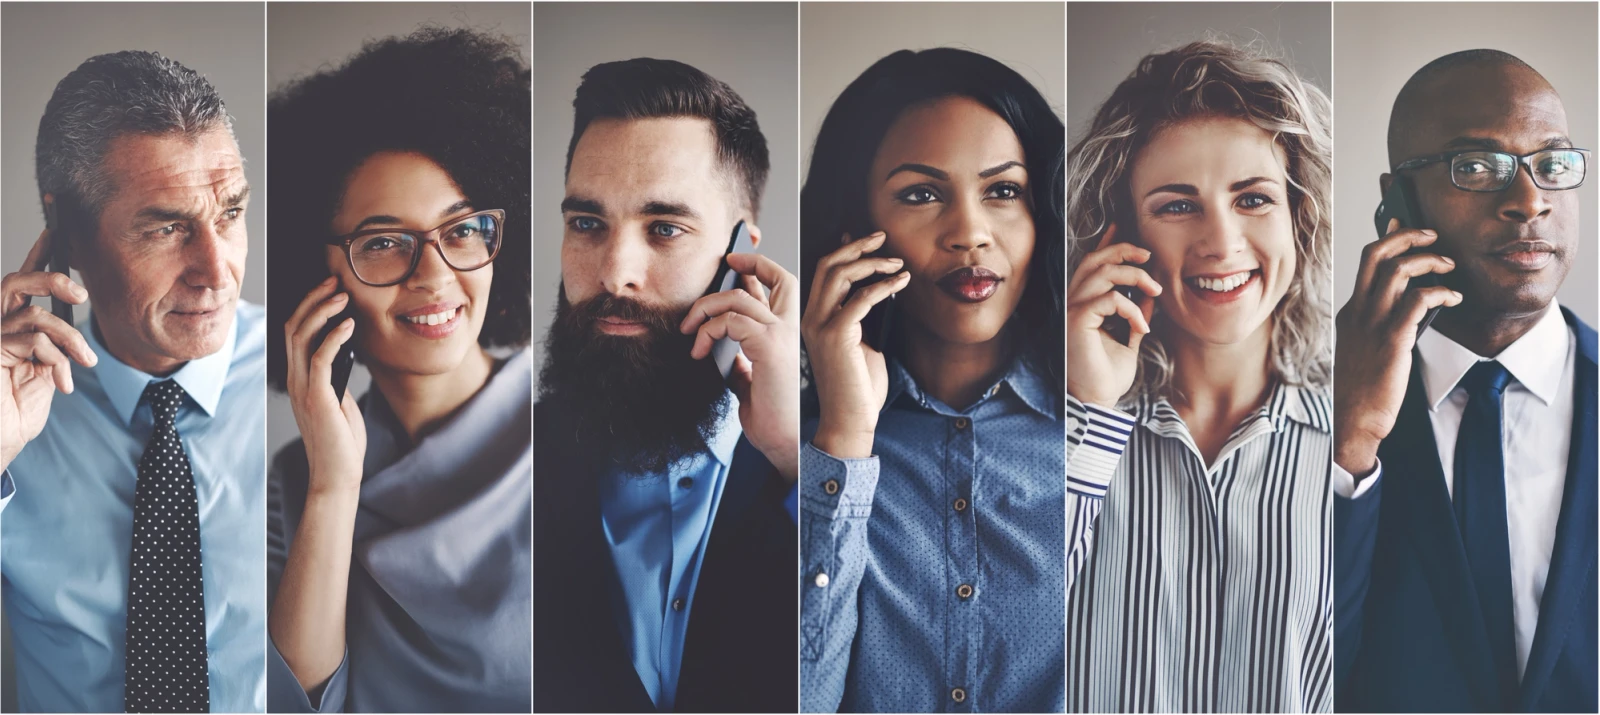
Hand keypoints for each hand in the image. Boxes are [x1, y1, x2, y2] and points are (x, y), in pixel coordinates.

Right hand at [1, 228, 95, 471]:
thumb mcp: (46, 372)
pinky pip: (32, 338)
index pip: (22, 283)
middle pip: (16, 281)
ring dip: (69, 337)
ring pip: (34, 312)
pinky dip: (56, 358)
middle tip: (81, 294)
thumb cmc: (17, 412)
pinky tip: (60, 382)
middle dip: (52, 278)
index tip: (56, 229)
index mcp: (9, 325)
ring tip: (85, 362)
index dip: (37, 254)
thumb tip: (72, 330)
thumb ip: (54, 344)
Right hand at [283, 276, 365, 496]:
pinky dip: (334, 337)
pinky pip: (320, 359)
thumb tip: (346, 351)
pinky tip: (349, 325)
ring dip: (322, 312)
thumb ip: (336, 378)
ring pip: (302, 338)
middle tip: (334, 281)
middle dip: (313, 300)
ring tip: (342, 295)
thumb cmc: (341, 442)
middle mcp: (295, 381)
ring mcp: (303, 389)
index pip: (294, 333)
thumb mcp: (339, 401)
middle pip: (294, 327)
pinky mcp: (317, 398)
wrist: (337, 476)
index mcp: (299, 380)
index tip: (329, 288)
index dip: (308, 306)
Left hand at [682, 252, 801, 480]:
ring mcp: (783, 335)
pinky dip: (708, 331)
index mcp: (788, 336)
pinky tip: (700, 351)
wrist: (789, 445)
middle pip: (775, 275)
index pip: (778, 288)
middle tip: (722, 264)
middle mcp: (791, 330)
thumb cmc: (775, 421)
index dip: (758, 269)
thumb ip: (742, 363)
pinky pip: (730, 320)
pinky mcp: (770, 345)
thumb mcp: (752, 384)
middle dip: (747, 262)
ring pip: (739, 297)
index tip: (733, 264)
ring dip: (706, 309)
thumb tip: (721, 352)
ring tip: (691, 331)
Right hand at [799, 232, 907, 459]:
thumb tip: (881, 292)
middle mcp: (811, 319)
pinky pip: (861, 298)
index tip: (872, 241)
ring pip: (840, 274)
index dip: (846, 250)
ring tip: (898, 262)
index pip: (824, 273)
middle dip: (857, 245)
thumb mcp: (863, 345)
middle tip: (883, 236)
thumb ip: (864, 319)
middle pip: (828, 265)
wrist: (849, 422)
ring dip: (873, 262)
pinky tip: (901, 283)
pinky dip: (884, 286)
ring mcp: (821, 326)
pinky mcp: (837, 336)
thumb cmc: (858, 390)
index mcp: (814, 320)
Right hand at [1066, 224, 1159, 407]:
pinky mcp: (1077, 321)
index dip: (1107, 244)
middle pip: (1095, 260)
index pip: (1093, 265)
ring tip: (1155, 291)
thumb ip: (1136, 314)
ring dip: (1134, 277)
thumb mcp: (1129, 338)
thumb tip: (1150, 296)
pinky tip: (1142, 327)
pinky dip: (1131, 309)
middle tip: (1149, 255)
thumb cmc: (1107, 375)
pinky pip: (1108, 299)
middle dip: (1124, 251)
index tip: (1122, 226)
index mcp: (1083, 305)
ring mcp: (1071, 311)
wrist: (1097, 401)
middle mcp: (1073, 303)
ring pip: (1102, 273)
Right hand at [1334, 219, 1461, 476]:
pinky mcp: (1391, 341)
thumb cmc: (1359, 392)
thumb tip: (1406, 309)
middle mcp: (1358, 312)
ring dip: (1429, 261)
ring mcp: (1373, 325)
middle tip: (1431, 235)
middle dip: (1407, 235)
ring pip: (1398, 271)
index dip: (1388, 238)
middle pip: (1377, 255)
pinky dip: (1440, 292)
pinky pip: (1417, 301)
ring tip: (1448, 265)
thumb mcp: (1361, 350)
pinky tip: (1453, 297)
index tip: (1402, 224)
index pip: (1366, 262)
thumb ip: (1376, 327)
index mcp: (1350, 313)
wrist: (1351, 421)